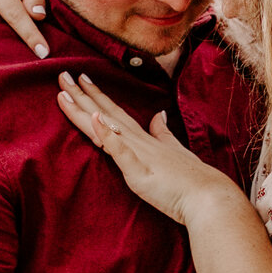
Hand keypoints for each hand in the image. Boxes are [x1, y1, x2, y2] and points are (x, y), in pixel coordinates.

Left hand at [56, 73, 243, 227]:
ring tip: (65, 91)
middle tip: (62, 75)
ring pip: (105, 125)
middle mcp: (138, 141)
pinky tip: (95, 118)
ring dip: (84, 107)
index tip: (82, 80)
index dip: (97, 97)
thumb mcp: (174, 151)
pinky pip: (120, 149)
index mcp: (144, 139)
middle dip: (82, 95)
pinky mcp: (138, 170)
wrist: (208, 197)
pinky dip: (106, 132)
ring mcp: (138, 153)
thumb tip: (158, 116)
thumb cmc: (191, 180)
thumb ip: (163, 134)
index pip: (115, 113)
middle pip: (105, 113)